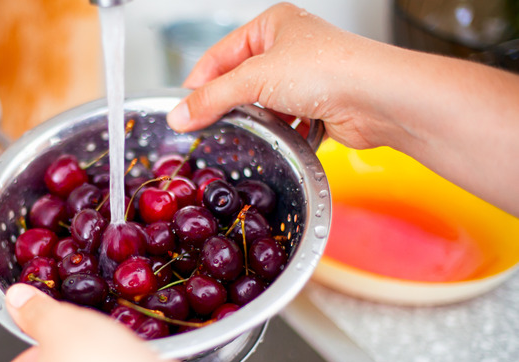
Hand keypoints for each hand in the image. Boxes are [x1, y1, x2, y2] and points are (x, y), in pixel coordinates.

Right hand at [167, 2, 518, 216]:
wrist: (378, 98)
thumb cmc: (328, 69)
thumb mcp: (255, 78)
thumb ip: (212, 98)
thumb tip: (179, 115)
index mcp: (272, 24)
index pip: (220, 54)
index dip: (198, 82)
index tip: (182, 110)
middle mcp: (289, 47)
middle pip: (240, 81)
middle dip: (229, 105)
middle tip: (206, 127)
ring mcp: (305, 77)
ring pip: (263, 104)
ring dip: (257, 121)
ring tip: (248, 135)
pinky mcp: (318, 106)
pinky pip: (286, 122)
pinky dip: (280, 133)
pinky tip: (279, 139)